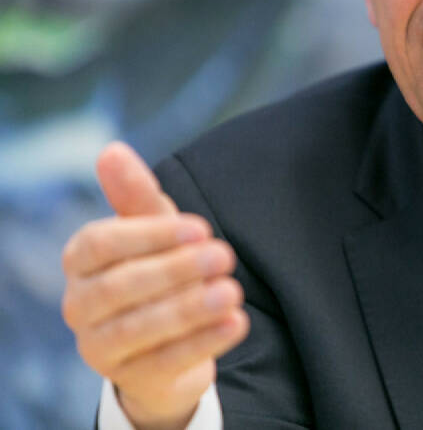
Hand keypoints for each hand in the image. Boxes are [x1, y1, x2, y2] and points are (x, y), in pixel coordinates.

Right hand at [62, 142, 249, 429]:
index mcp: (80, 260)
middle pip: (119, 287)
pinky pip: (165, 361)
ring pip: (140, 327)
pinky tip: (236, 323)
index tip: (200, 228)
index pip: (100, 244)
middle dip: (176, 270)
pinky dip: (203, 341)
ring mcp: (98, 346)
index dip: (150, 235)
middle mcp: (79, 304)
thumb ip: (136, 194)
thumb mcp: (155, 228)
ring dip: (191, 309)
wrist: (166, 340)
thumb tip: (112, 150)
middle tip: (225, 256)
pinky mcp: (130, 378)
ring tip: (233, 292)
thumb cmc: (157, 268)